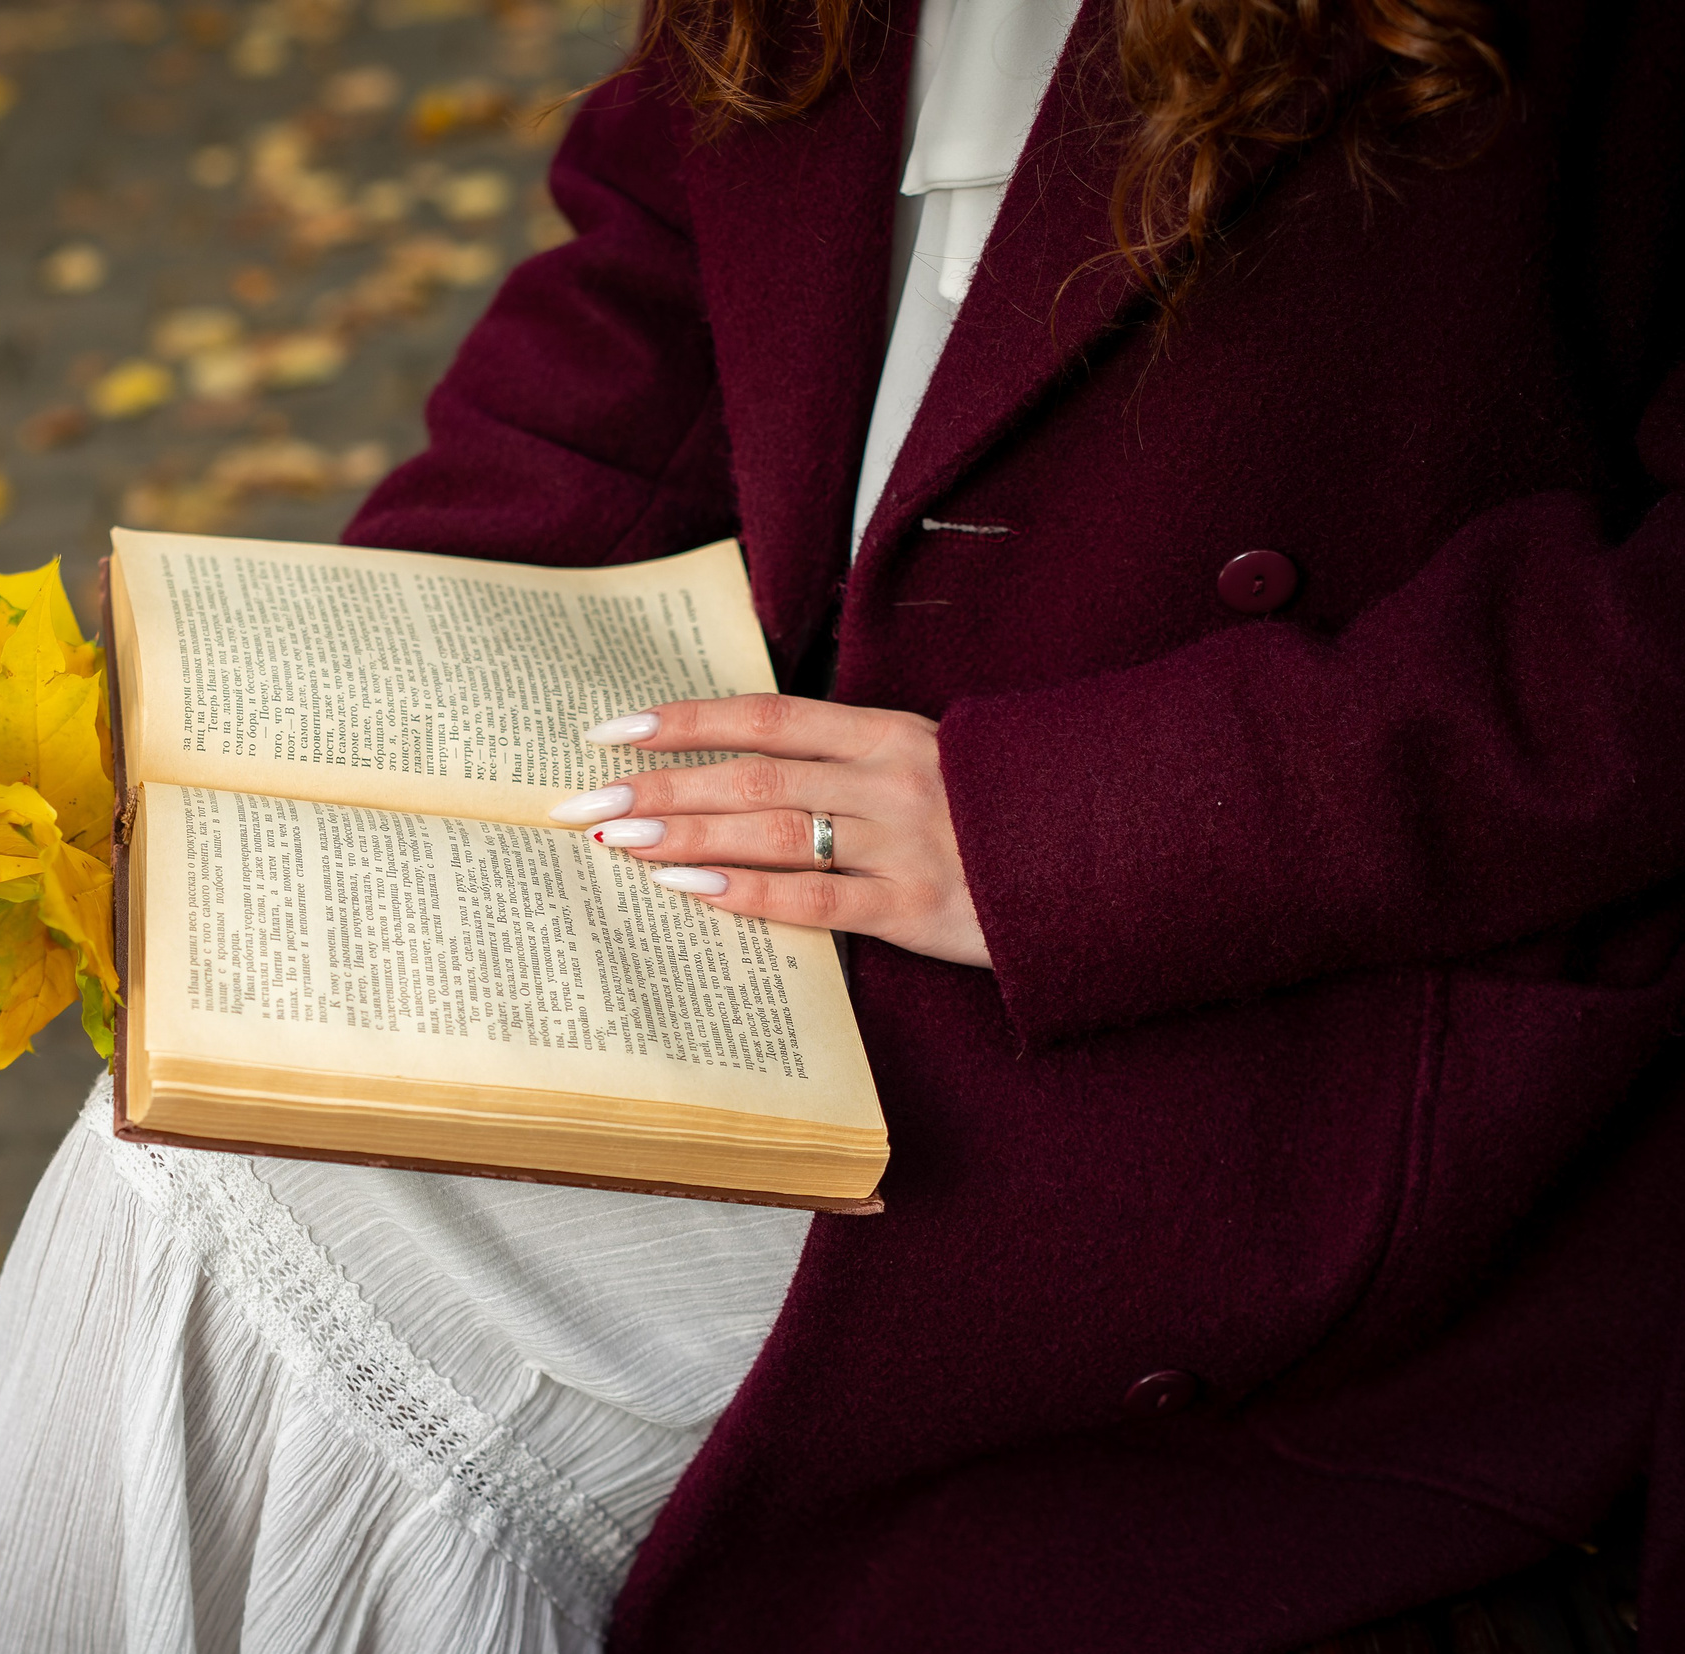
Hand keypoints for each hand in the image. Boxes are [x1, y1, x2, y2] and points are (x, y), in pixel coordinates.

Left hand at [548, 695, 991, 968]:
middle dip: (656, 786)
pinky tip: (685, 890)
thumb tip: (743, 771)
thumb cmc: (1001, 815)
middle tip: (579, 801)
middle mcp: (890, 777)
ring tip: (612, 840)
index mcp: (889, 732)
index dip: (682, 721)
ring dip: (681, 836)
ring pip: (770, 832)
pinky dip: (744, 894)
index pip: (764, 716)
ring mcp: (904, 842)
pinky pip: (814, 900)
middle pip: (749, 775)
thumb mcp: (933, 764)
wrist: (1105, 859)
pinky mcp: (917, 907)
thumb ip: (851, 763)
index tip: (608, 731)